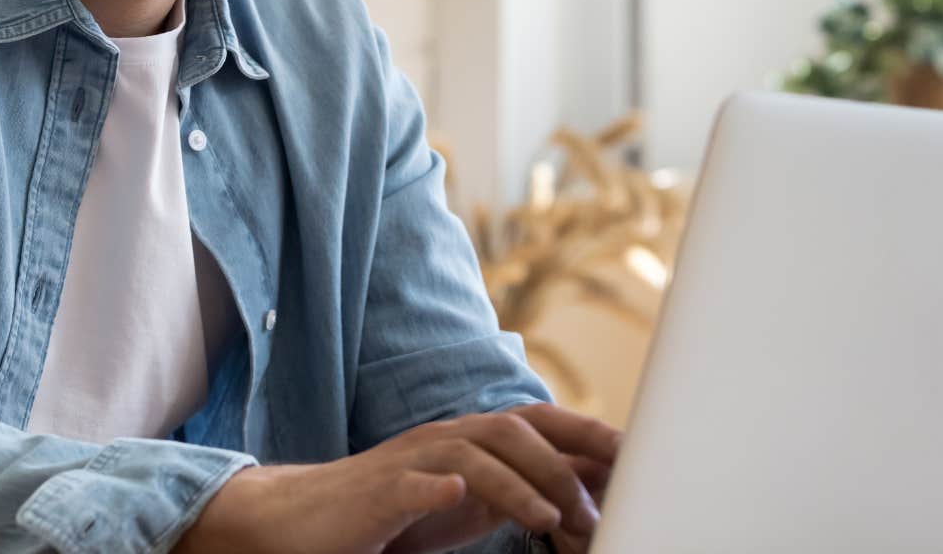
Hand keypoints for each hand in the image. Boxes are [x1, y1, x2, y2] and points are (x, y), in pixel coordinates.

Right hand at [174, 403, 618, 553]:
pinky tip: (458, 495)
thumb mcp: (469, 500)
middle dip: (563, 462)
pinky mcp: (379, 491)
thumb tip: (586, 493)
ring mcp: (410, 461)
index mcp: (470, 440)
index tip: (637, 456)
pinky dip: (439, 486)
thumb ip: (520, 490)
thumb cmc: (392, 513)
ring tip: (552, 520)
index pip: (539, 422)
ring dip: (520, 484)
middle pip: (514, 429)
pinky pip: (412, 483)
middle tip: (598, 508)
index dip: (588, 433)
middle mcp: (445, 439)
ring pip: (473, 453)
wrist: (305, 519)